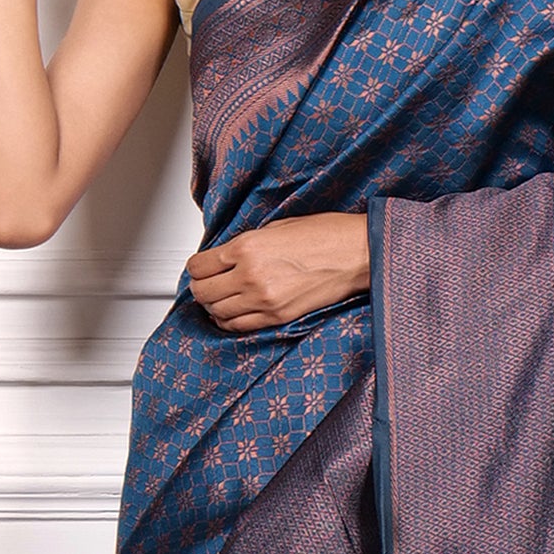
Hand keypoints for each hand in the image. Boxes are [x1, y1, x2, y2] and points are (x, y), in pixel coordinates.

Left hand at [186, 213, 369, 331]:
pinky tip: (232, 312)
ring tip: (219, 297)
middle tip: (205, 283)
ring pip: (216, 312)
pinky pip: (237, 326)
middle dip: (200, 287)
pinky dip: (228, 321)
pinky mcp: (277, 317)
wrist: (356, 254)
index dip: (196, 267)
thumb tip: (227, 257)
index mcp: (247, 247)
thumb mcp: (277, 227)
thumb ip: (247, 244)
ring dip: (213, 305)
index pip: (199, 266)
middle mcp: (251, 276)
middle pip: (203, 291)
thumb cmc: (325, 235)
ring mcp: (263, 300)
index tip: (200, 267)